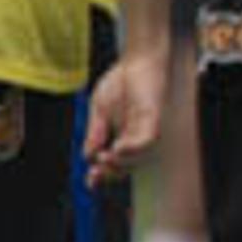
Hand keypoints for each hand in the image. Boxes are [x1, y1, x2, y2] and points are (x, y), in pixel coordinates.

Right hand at [84, 42, 166, 180]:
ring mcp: (146, 129)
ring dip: (120, 163)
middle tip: (95, 173)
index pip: (115, 163)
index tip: (89, 182)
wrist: (137, 59)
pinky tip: (117, 149)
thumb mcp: (99, 109)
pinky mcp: (153, 118)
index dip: (103, 175)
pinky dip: (132, 149)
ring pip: (139, 158)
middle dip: (110, 173)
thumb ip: (95, 132)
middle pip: (128, 166)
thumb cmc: (122, 81)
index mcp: (122, 136)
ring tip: (104, 158)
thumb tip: (87, 155)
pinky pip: (147, 140)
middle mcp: (136, 136)